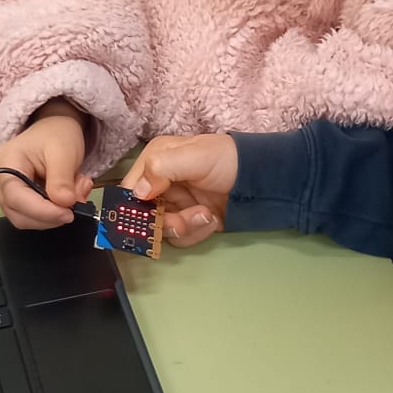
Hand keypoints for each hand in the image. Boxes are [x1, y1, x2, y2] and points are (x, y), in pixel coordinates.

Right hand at [0, 100, 92, 229]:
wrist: (54, 129)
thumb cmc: (56, 135)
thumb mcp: (64, 152)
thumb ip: (62, 179)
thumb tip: (65, 204)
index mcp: (6, 162)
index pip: (16, 197)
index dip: (42, 211)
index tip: (68, 213)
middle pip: (18, 214)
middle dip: (50, 215)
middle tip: (77, 201)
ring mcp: (5, 192)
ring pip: (26, 219)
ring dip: (54, 215)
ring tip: (74, 193)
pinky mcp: (17, 200)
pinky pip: (32, 217)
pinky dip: (52, 214)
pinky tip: (65, 197)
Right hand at [121, 133, 237, 247]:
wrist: (263, 179)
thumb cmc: (227, 160)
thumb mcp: (195, 155)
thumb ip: (162, 168)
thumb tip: (137, 192)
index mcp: (155, 162)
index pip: (129, 189)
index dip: (133, 207)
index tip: (148, 217)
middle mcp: (160, 185)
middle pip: (143, 216)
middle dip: (165, 221)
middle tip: (184, 219)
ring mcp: (176, 205)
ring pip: (163, 230)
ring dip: (185, 226)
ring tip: (206, 214)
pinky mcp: (190, 222)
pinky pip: (182, 237)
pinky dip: (197, 230)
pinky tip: (212, 218)